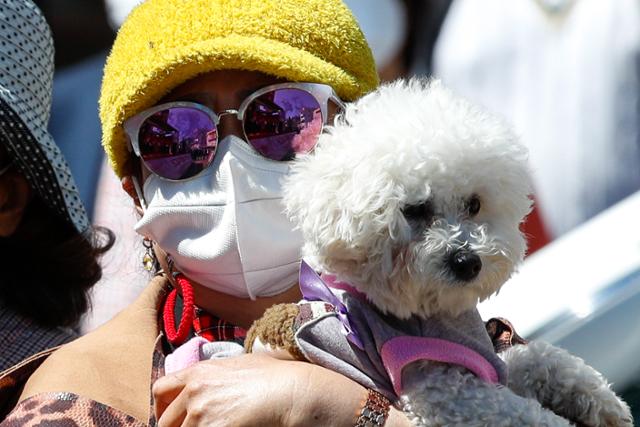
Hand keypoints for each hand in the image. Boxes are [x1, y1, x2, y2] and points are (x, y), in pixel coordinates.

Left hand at [153, 352, 412, 426]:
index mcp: (199, 372)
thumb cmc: (275, 375)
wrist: (292, 391)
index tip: (170, 418)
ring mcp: (201, 414)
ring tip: (216, 426)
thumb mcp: (242, 363)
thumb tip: (214, 379)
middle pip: (165, 420)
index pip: (160, 390)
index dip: (161, 408)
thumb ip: (217, 371)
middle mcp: (194, 392)